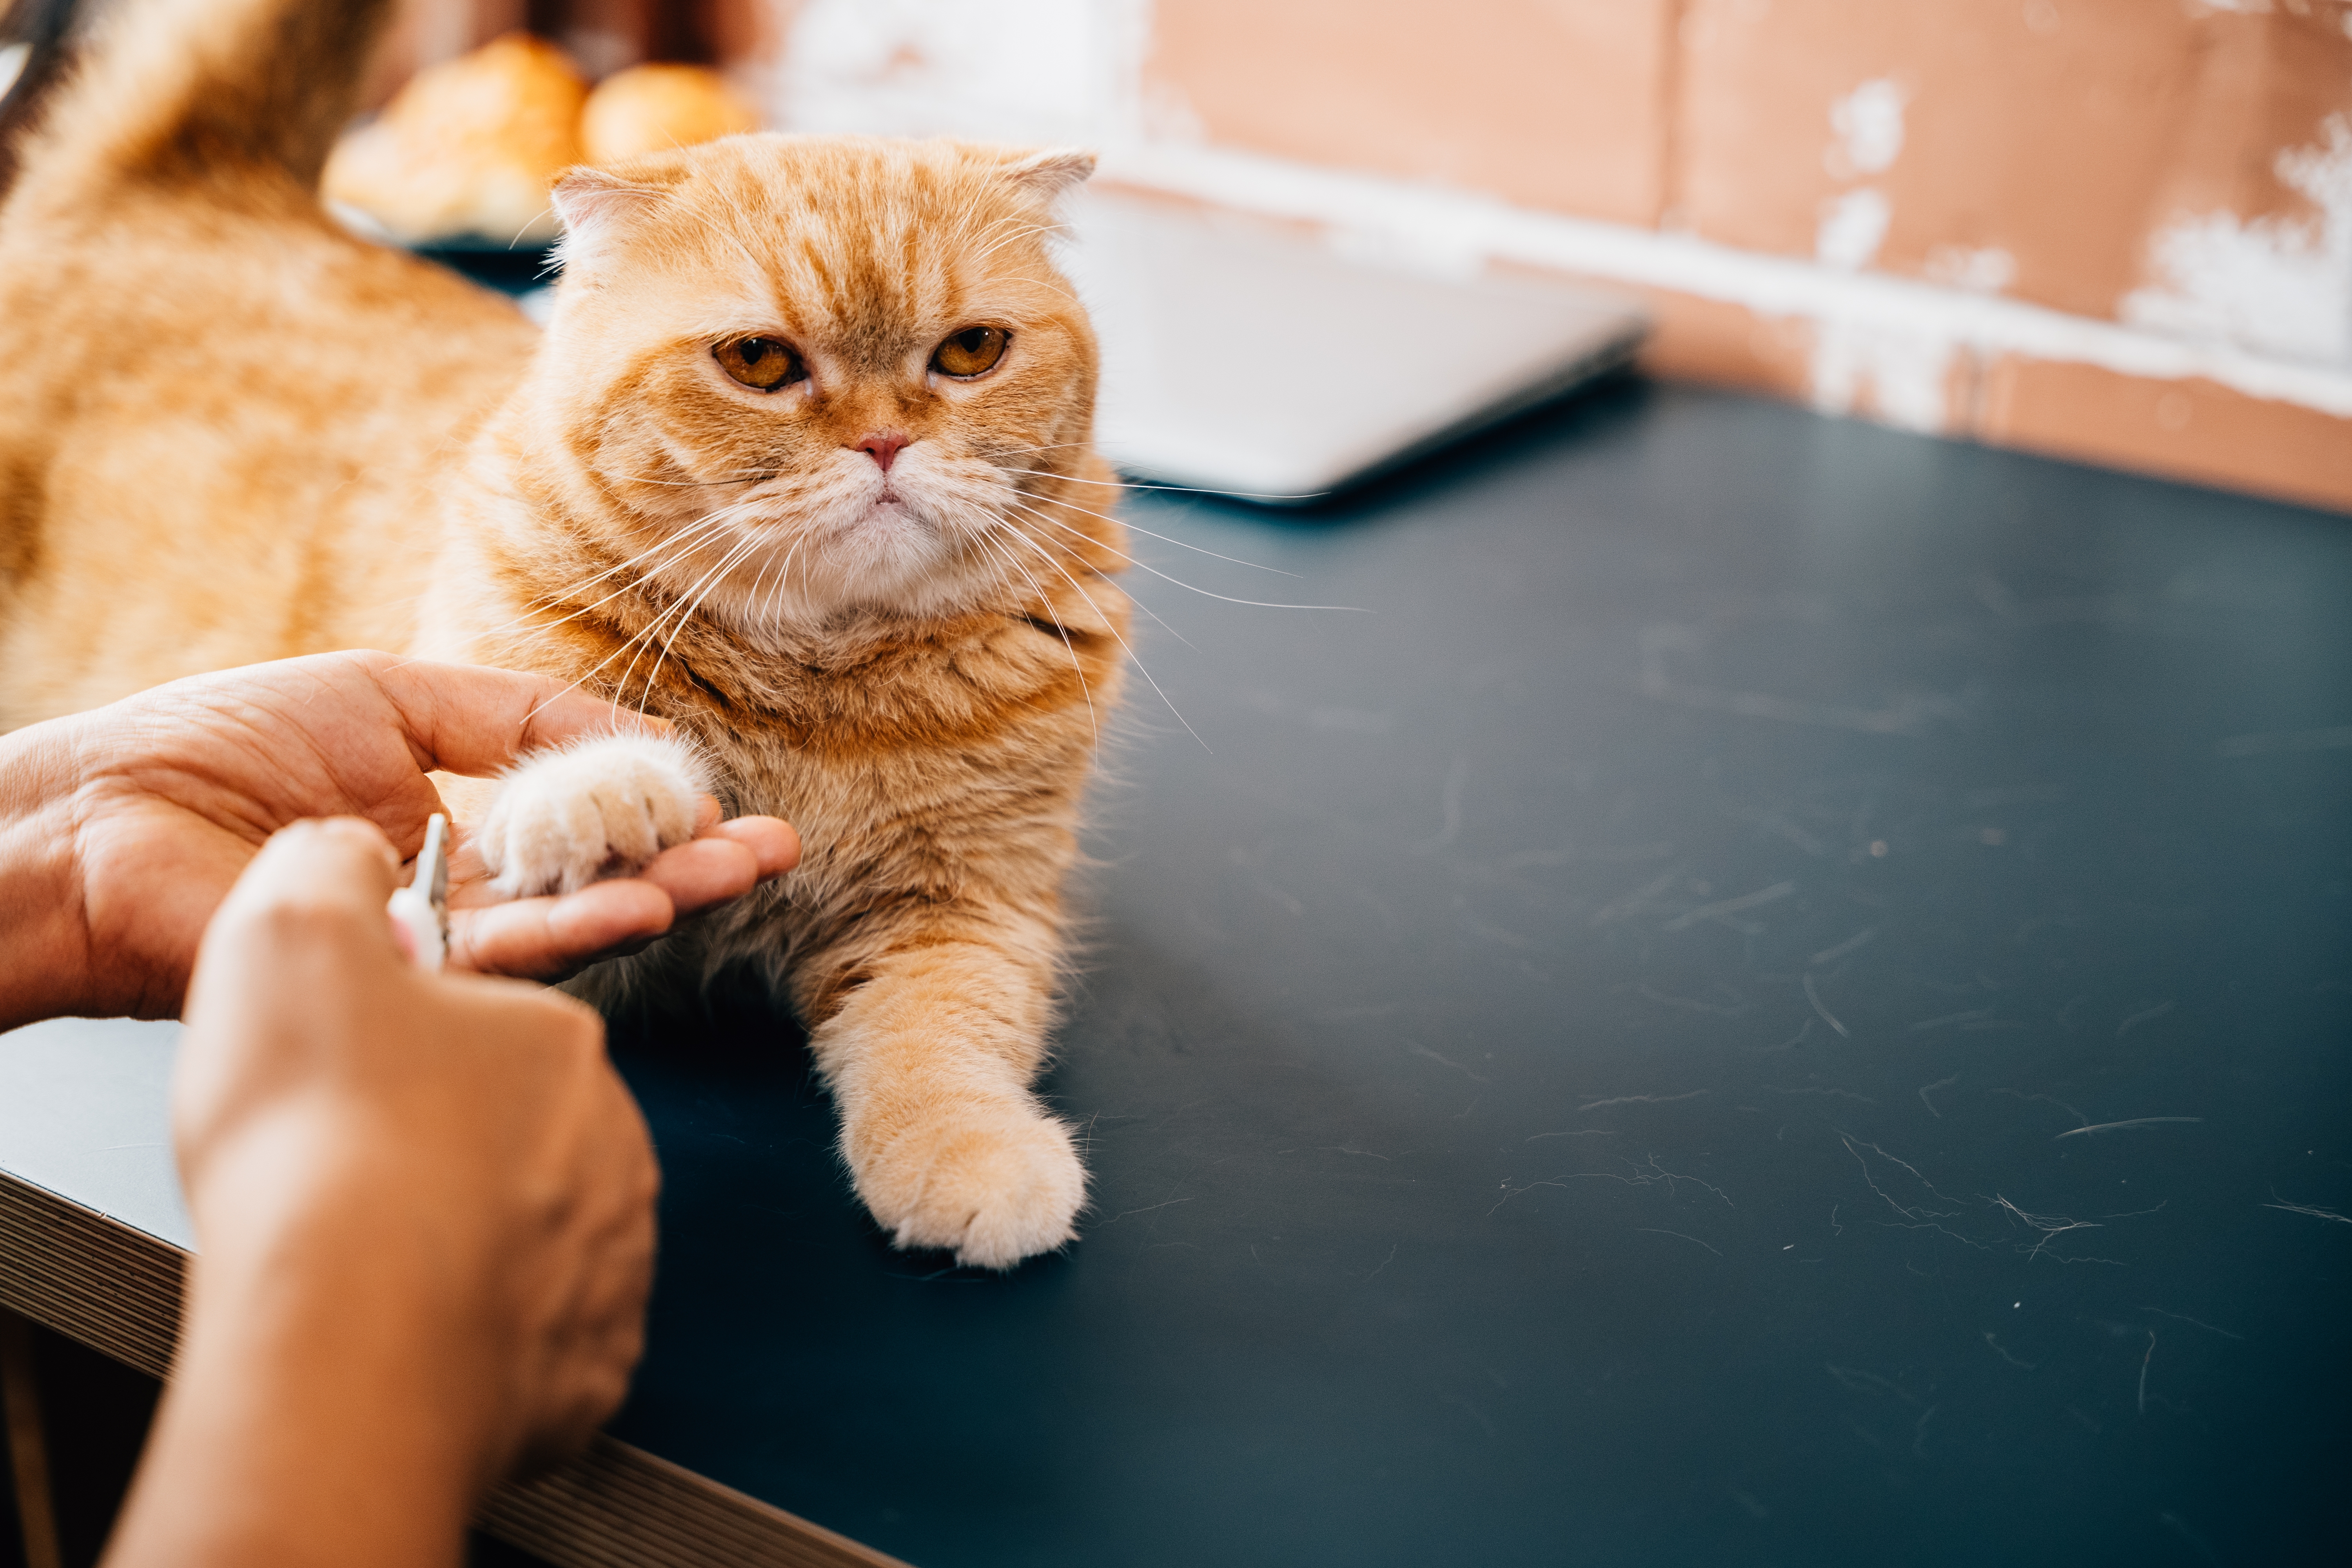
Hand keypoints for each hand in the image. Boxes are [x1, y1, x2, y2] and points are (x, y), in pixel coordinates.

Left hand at [0, 650, 798, 1025]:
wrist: (100, 821)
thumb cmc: (217, 745)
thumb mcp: (386, 695)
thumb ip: (510, 716)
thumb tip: (624, 734)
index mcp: (449, 824)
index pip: (574, 824)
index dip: (650, 811)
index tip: (717, 799)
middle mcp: (454, 893)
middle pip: (591, 884)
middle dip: (688, 866)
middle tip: (772, 853)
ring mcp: (432, 947)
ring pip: (567, 929)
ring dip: (657, 899)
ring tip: (735, 872)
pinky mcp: (404, 983)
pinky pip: (507, 957)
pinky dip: (580, 929)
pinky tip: (645, 903)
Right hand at [106, 819, 659, 1567]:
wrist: (344, 1328)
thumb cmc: (318, 1130)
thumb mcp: (287, 933)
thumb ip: (326, 868)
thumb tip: (350, 849)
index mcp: (557, 1035)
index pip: (486, 1022)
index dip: (400, 1049)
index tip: (343, 1086)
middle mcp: (612, 1137)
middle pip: (516, 1125)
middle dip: (442, 1140)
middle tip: (349, 1176)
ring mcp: (613, 1253)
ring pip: (533, 1227)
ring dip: (465, 1234)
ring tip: (370, 1256)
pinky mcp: (593, 1362)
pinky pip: (537, 1329)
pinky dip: (481, 1326)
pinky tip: (412, 1324)